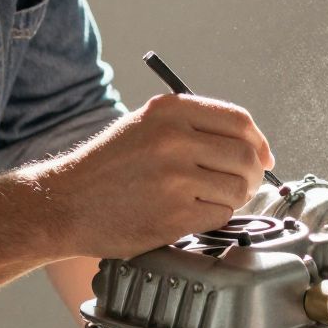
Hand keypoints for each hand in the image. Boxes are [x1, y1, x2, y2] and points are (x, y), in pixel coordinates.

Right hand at [34, 94, 273, 257]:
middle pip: (246, 156)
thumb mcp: (145, 125)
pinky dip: (215, 217)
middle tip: (243, 185)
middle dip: (253, 175)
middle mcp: (174, 139)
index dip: (259, 142)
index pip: (239, 121)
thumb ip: (194, 128)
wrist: (64, 203)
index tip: (263, 157)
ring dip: (235, 198)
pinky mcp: (175, 214)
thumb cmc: (107, 167)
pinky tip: (193, 213)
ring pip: (239, 188)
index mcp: (169, 111)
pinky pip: (221, 214)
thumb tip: (254, 146)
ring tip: (212, 199)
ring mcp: (175, 177)